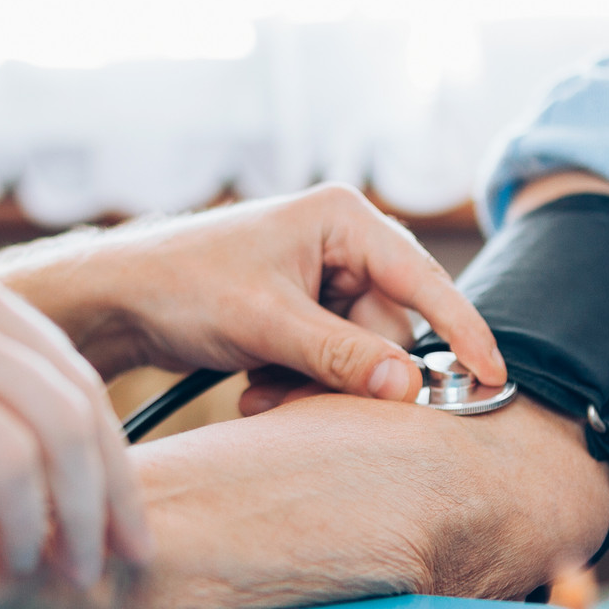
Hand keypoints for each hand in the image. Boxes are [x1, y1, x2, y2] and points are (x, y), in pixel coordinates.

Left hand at [0, 185, 504, 406]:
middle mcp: (341, 241)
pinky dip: (303, 380)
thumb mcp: (267, 323)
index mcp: (342, 218)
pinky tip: (259, 384)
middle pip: (391, 327)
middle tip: (298, 389)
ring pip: (362, 353)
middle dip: (352, 371)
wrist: (117, 300)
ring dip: (320, 383)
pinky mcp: (302, 309)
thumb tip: (409, 387)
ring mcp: (321, 275)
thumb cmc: (183, 287)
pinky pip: (333, 359)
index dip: (462, 329)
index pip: (422, 278)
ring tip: (265, 389)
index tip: (492, 375)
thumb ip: (341, 356)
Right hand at [0, 215, 142, 585]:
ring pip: (65, 427)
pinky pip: (15, 459)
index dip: (82, 426)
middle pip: (76, 386)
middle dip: (112, 473)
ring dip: (87, 508)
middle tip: (130, 543)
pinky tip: (24, 563)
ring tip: (91, 571)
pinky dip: (32, 515)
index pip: (45, 349)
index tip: (100, 487)